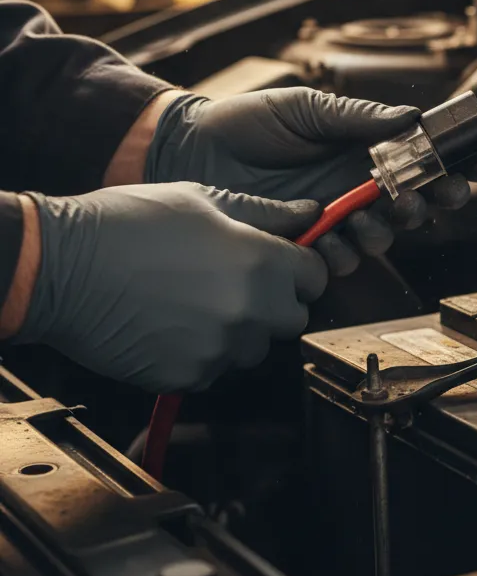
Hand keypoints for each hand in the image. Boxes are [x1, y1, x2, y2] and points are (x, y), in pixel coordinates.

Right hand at [14, 183, 328, 391]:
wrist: (61, 267)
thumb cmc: (130, 222)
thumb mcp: (203, 200)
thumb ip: (266, 212)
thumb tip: (312, 213)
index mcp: (261, 262)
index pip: (317, 278)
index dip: (301, 269)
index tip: (281, 264)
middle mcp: (250, 310)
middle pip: (293, 319)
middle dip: (275, 304)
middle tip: (234, 283)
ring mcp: (220, 348)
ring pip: (254, 348)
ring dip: (238, 331)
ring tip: (195, 302)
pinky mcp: (188, 376)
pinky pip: (214, 369)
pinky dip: (200, 354)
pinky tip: (170, 324)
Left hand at [143, 89, 476, 274]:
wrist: (191, 150)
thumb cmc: (246, 122)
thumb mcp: (306, 108)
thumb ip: (358, 117)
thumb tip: (411, 119)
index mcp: (365, 148)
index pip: (425, 158)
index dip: (458, 163)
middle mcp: (358, 184)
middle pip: (419, 202)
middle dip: (437, 202)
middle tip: (438, 195)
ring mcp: (335, 215)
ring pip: (386, 235)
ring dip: (388, 229)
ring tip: (368, 215)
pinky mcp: (309, 242)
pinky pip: (344, 258)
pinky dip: (344, 251)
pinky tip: (328, 235)